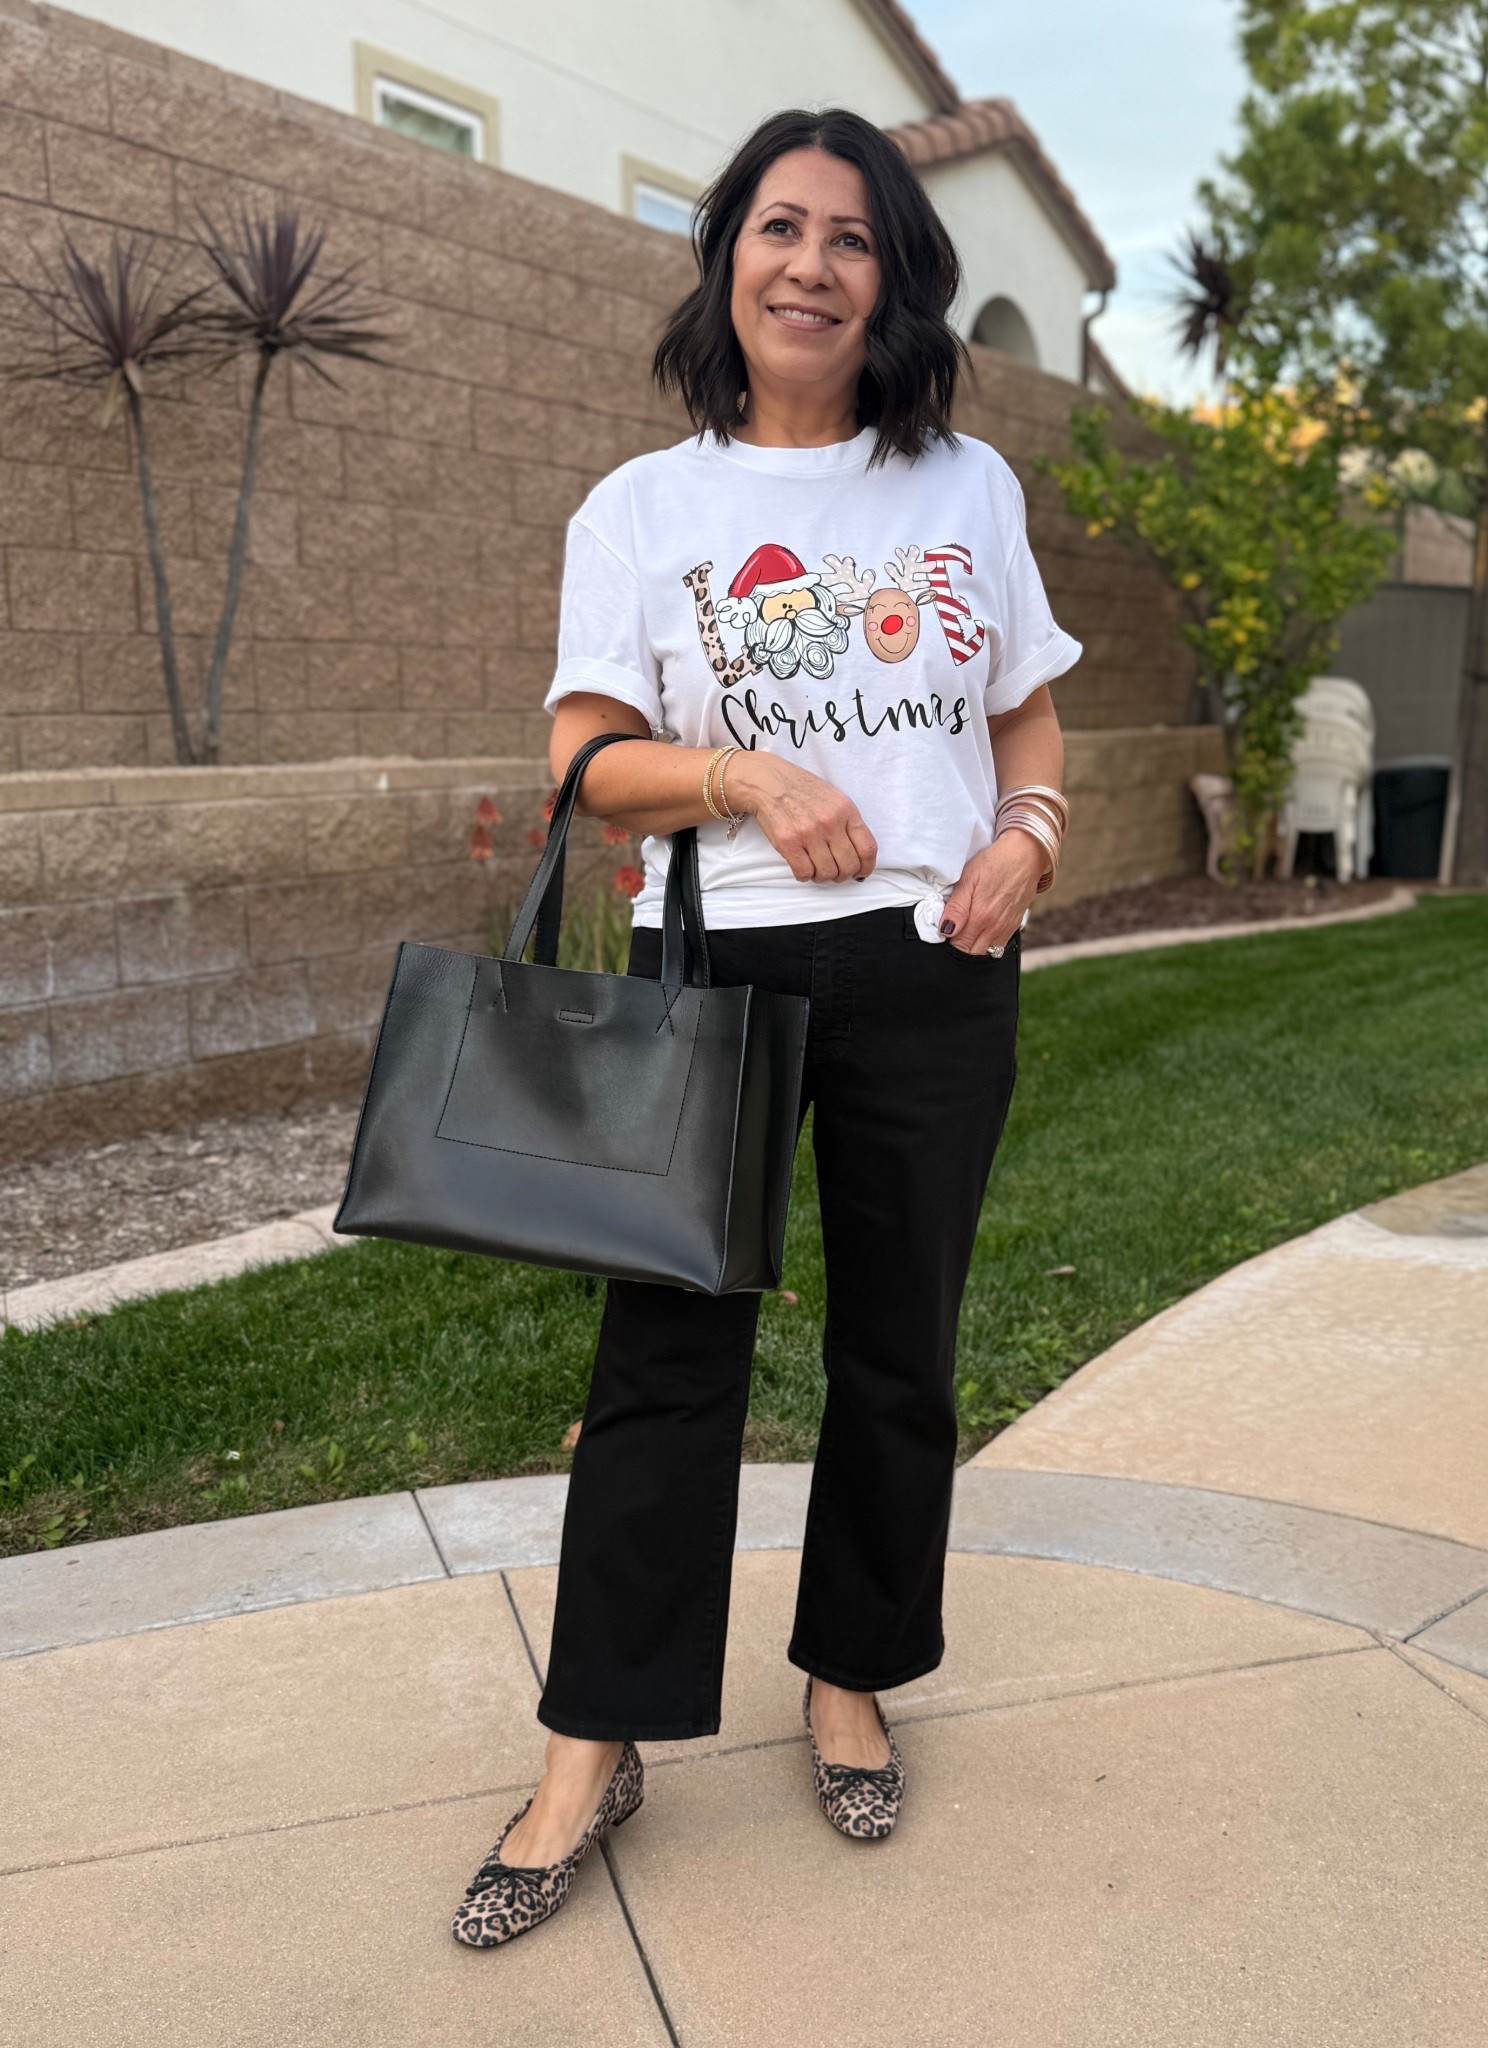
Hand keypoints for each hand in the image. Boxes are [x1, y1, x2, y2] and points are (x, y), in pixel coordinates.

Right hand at [726, 751, 877, 881]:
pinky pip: (804, 872)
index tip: (860, 873)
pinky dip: (804, 876)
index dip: (866, 867)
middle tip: (835, 873)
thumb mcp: (834, 798)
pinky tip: (801, 867)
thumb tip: (858, 854)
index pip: (867, 849)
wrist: (767, 781)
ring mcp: (809, 833)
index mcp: (846, 810)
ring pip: (827, 873)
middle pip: (848, 865)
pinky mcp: (788, 842)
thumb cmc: (801, 790)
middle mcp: (830, 822)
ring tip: (816, 868)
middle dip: (843, 875)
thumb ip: (848, 823)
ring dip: (822, 877)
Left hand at [939, 830, 1045, 952]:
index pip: (957, 946)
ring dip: (972, 948)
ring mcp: (1006, 929)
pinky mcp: (1014, 926)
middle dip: (958, 948)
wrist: (1026, 854)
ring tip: (965, 931)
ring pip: (984, 953)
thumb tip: (946, 931)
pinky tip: (980, 930)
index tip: (942, 931)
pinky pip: (997, 947)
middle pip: (970, 954)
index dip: (947, 942)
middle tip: (952, 932)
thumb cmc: (994, 862)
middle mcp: (994, 929)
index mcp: (980, 918)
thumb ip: (957, 908)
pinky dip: (986, 944)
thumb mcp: (969, 879)